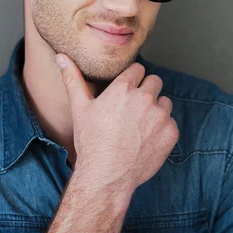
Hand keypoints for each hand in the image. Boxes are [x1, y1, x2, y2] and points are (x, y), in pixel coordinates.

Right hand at [56, 54, 178, 191]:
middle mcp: (144, 98)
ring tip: (139, 127)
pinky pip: (171, 123)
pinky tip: (146, 140)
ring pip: (165, 102)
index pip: (138, 70)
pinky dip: (162, 130)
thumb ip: (73, 79)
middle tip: (133, 111)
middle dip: (146, 92)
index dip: (132, 81)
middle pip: (155, 82)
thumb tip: (61, 56)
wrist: (107, 176)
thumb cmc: (91, 142)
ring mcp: (160, 115)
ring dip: (156, 110)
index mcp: (123, 88)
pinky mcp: (171, 133)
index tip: (126, 94)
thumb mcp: (79, 108)